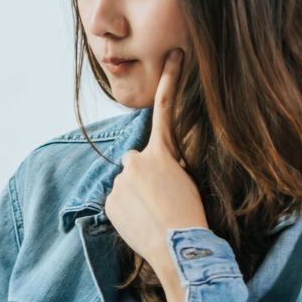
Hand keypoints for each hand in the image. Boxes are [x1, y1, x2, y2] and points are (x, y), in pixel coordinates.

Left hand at [103, 48, 209, 291]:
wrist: (178, 248)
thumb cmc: (192, 217)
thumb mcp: (189, 182)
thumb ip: (168, 167)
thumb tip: (150, 170)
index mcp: (160, 154)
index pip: (166, 110)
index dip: (171, 80)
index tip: (175, 54)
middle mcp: (135, 161)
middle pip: (139, 163)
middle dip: (148, 177)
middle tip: (163, 201)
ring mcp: (120, 182)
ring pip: (128, 185)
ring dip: (138, 197)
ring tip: (155, 216)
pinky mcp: (110, 202)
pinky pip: (119, 203)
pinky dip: (128, 211)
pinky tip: (142, 224)